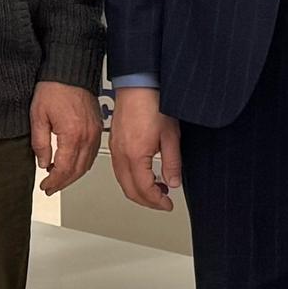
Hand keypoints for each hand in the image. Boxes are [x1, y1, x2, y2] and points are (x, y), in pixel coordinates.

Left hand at [30, 80, 103, 194]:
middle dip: (63, 183)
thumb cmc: (54, 88)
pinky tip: (71, 165)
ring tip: (59, 179)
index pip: (63, 169)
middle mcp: (87, 136)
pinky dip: (81, 164)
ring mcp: (95, 133)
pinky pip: (92, 154)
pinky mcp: (97, 128)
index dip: (53, 181)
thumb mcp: (38, 116)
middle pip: (77, 171)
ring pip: (86, 165)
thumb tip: (43, 162)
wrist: (71, 71)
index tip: (45, 186)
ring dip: (72, 176)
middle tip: (51, 188)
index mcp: (72, 135)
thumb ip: (40, 143)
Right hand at [108, 87, 178, 212]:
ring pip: (122, 181)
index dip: (157, 202)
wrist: (138, 84)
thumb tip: (173, 182)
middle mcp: (121, 154)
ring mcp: (115, 148)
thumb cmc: (153, 103)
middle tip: (162, 202)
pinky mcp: (114, 142)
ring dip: (138, 190)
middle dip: (147, 201)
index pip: (144, 190)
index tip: (167, 204)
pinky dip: (131, 178)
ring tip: (156, 189)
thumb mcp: (171, 136)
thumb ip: (172, 163)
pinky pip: (119, 169)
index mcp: (135, 155)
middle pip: (130, 190)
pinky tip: (144, 173)